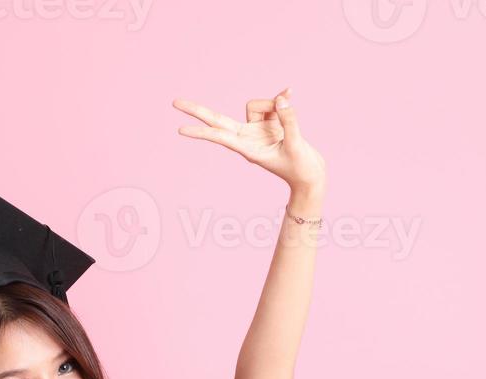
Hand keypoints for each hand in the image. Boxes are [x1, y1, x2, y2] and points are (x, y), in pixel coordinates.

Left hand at [172, 87, 326, 193]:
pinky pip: (273, 103)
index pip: (220, 136)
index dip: (201, 132)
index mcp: (247, 149)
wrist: (311, 176)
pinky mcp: (270, 123)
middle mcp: (248, 138)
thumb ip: (289, 121)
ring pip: (258, 104)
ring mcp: (258, 130)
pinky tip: (290, 94)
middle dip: (198, 111)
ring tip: (291, 127)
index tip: (180, 130)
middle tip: (174, 102)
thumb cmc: (303, 170)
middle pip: (218, 120)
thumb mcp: (297, 146)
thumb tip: (282, 98)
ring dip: (274, 106)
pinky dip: (283, 100)